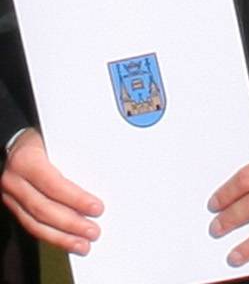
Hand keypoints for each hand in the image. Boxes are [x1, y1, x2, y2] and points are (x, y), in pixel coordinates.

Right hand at [0, 129, 102, 254]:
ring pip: (34, 223)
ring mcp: (10, 196)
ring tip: (83, 245)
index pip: (54, 184)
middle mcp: (14, 180)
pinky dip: (49, 235)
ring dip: (61, 237)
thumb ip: (73, 153)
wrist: (12, 140)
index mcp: (27, 160)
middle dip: (71, 224)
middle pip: (44, 208)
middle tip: (94, 232)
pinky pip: (30, 224)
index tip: (98, 208)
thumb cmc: (41, 136)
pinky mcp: (11, 205)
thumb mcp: (55, 137)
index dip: (76, 199)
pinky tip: (65, 241)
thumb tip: (106, 170)